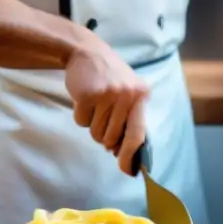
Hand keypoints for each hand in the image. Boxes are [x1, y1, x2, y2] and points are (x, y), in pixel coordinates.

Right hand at [65, 43, 149, 176]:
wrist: (87, 51)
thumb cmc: (109, 77)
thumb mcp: (128, 94)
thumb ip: (129, 121)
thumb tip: (122, 153)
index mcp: (141, 96)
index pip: (139, 135)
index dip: (132, 157)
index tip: (129, 172)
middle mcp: (127, 95)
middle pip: (112, 138)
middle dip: (105, 136)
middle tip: (102, 116)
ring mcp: (107, 94)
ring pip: (96, 133)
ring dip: (92, 125)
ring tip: (95, 105)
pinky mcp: (87, 94)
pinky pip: (82, 122)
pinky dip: (80, 116)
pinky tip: (84, 99)